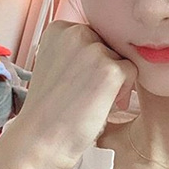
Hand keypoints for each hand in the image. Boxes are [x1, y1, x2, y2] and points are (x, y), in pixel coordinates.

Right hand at [17, 20, 137, 168]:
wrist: (37, 140)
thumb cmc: (48, 108)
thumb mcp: (55, 64)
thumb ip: (76, 50)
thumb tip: (110, 46)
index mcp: (59, 28)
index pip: (93, 35)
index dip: (91, 61)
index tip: (77, 82)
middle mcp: (76, 31)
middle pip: (109, 44)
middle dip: (104, 68)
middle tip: (87, 94)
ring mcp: (94, 49)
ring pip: (121, 58)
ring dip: (114, 80)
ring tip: (93, 102)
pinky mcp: (110, 69)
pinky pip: (132, 72)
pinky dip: (122, 92)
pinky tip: (102, 107)